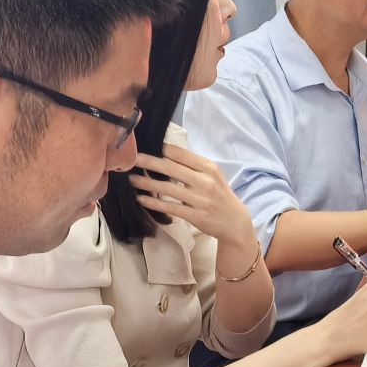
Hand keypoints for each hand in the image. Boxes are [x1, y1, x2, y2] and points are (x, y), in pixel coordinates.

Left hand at [128, 144, 257, 255]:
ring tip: (132, 179)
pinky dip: (154, 202)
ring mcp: (200, 199)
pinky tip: (141, 198)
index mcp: (208, 168)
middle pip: (171, 169)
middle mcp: (205, 182)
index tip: (145, 145)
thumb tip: (165, 154)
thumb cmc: (219, 195)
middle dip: (149, 162)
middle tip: (132, 159)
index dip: (161, 149)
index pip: (181, 154)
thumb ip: (193, 166)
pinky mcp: (195, 216)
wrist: (234, 221)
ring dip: (147, 183)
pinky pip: (170, 207)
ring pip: (167, 189)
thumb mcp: (212, 176)